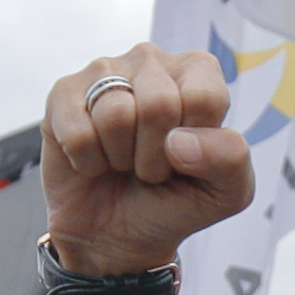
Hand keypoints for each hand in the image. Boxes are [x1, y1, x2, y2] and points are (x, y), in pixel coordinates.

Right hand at [40, 44, 251, 275]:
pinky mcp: (63, 94)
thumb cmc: (174, 201)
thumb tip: (178, 142)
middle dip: (154, 156)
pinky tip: (93, 159)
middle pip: (159, 104)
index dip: (195, 146)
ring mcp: (104, 72)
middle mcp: (152, 60)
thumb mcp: (227, 192)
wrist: (118, 235)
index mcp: (198, 71)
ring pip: (115, 115)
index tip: (186, 158)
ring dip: (120, 158)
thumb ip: (230, 159)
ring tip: (122, 160)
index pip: (205, 99)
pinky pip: (78, 133)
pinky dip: (87, 163)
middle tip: (149, 166)